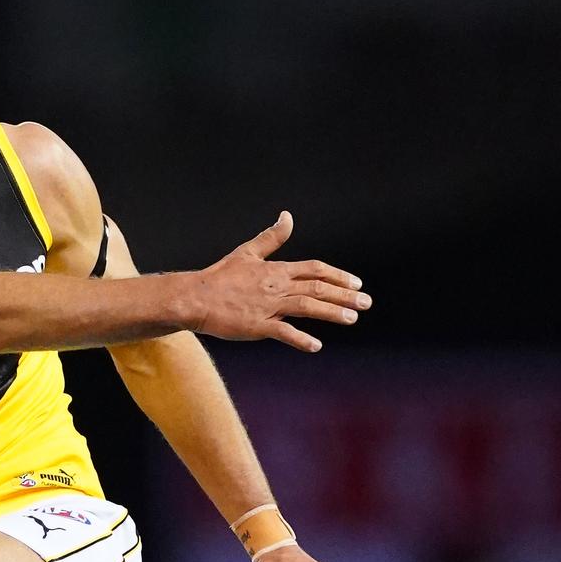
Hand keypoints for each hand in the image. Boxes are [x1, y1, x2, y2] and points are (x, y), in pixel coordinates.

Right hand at [190, 211, 370, 351]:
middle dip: (345, 295)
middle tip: (366, 303)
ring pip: (307, 307)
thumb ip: (271, 238)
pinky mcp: (256, 326)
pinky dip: (300, 339)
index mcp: (275, 270)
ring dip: (332, 313)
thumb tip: (287, 216)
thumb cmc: (219, 277)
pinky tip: (315, 345)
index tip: (356, 284)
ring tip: (352, 318)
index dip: (338, 276)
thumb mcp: (247, 253)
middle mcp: (276, 287)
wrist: (194, 297)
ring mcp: (267, 307)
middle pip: (317, 288)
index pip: (314, 269)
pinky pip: (283, 332)